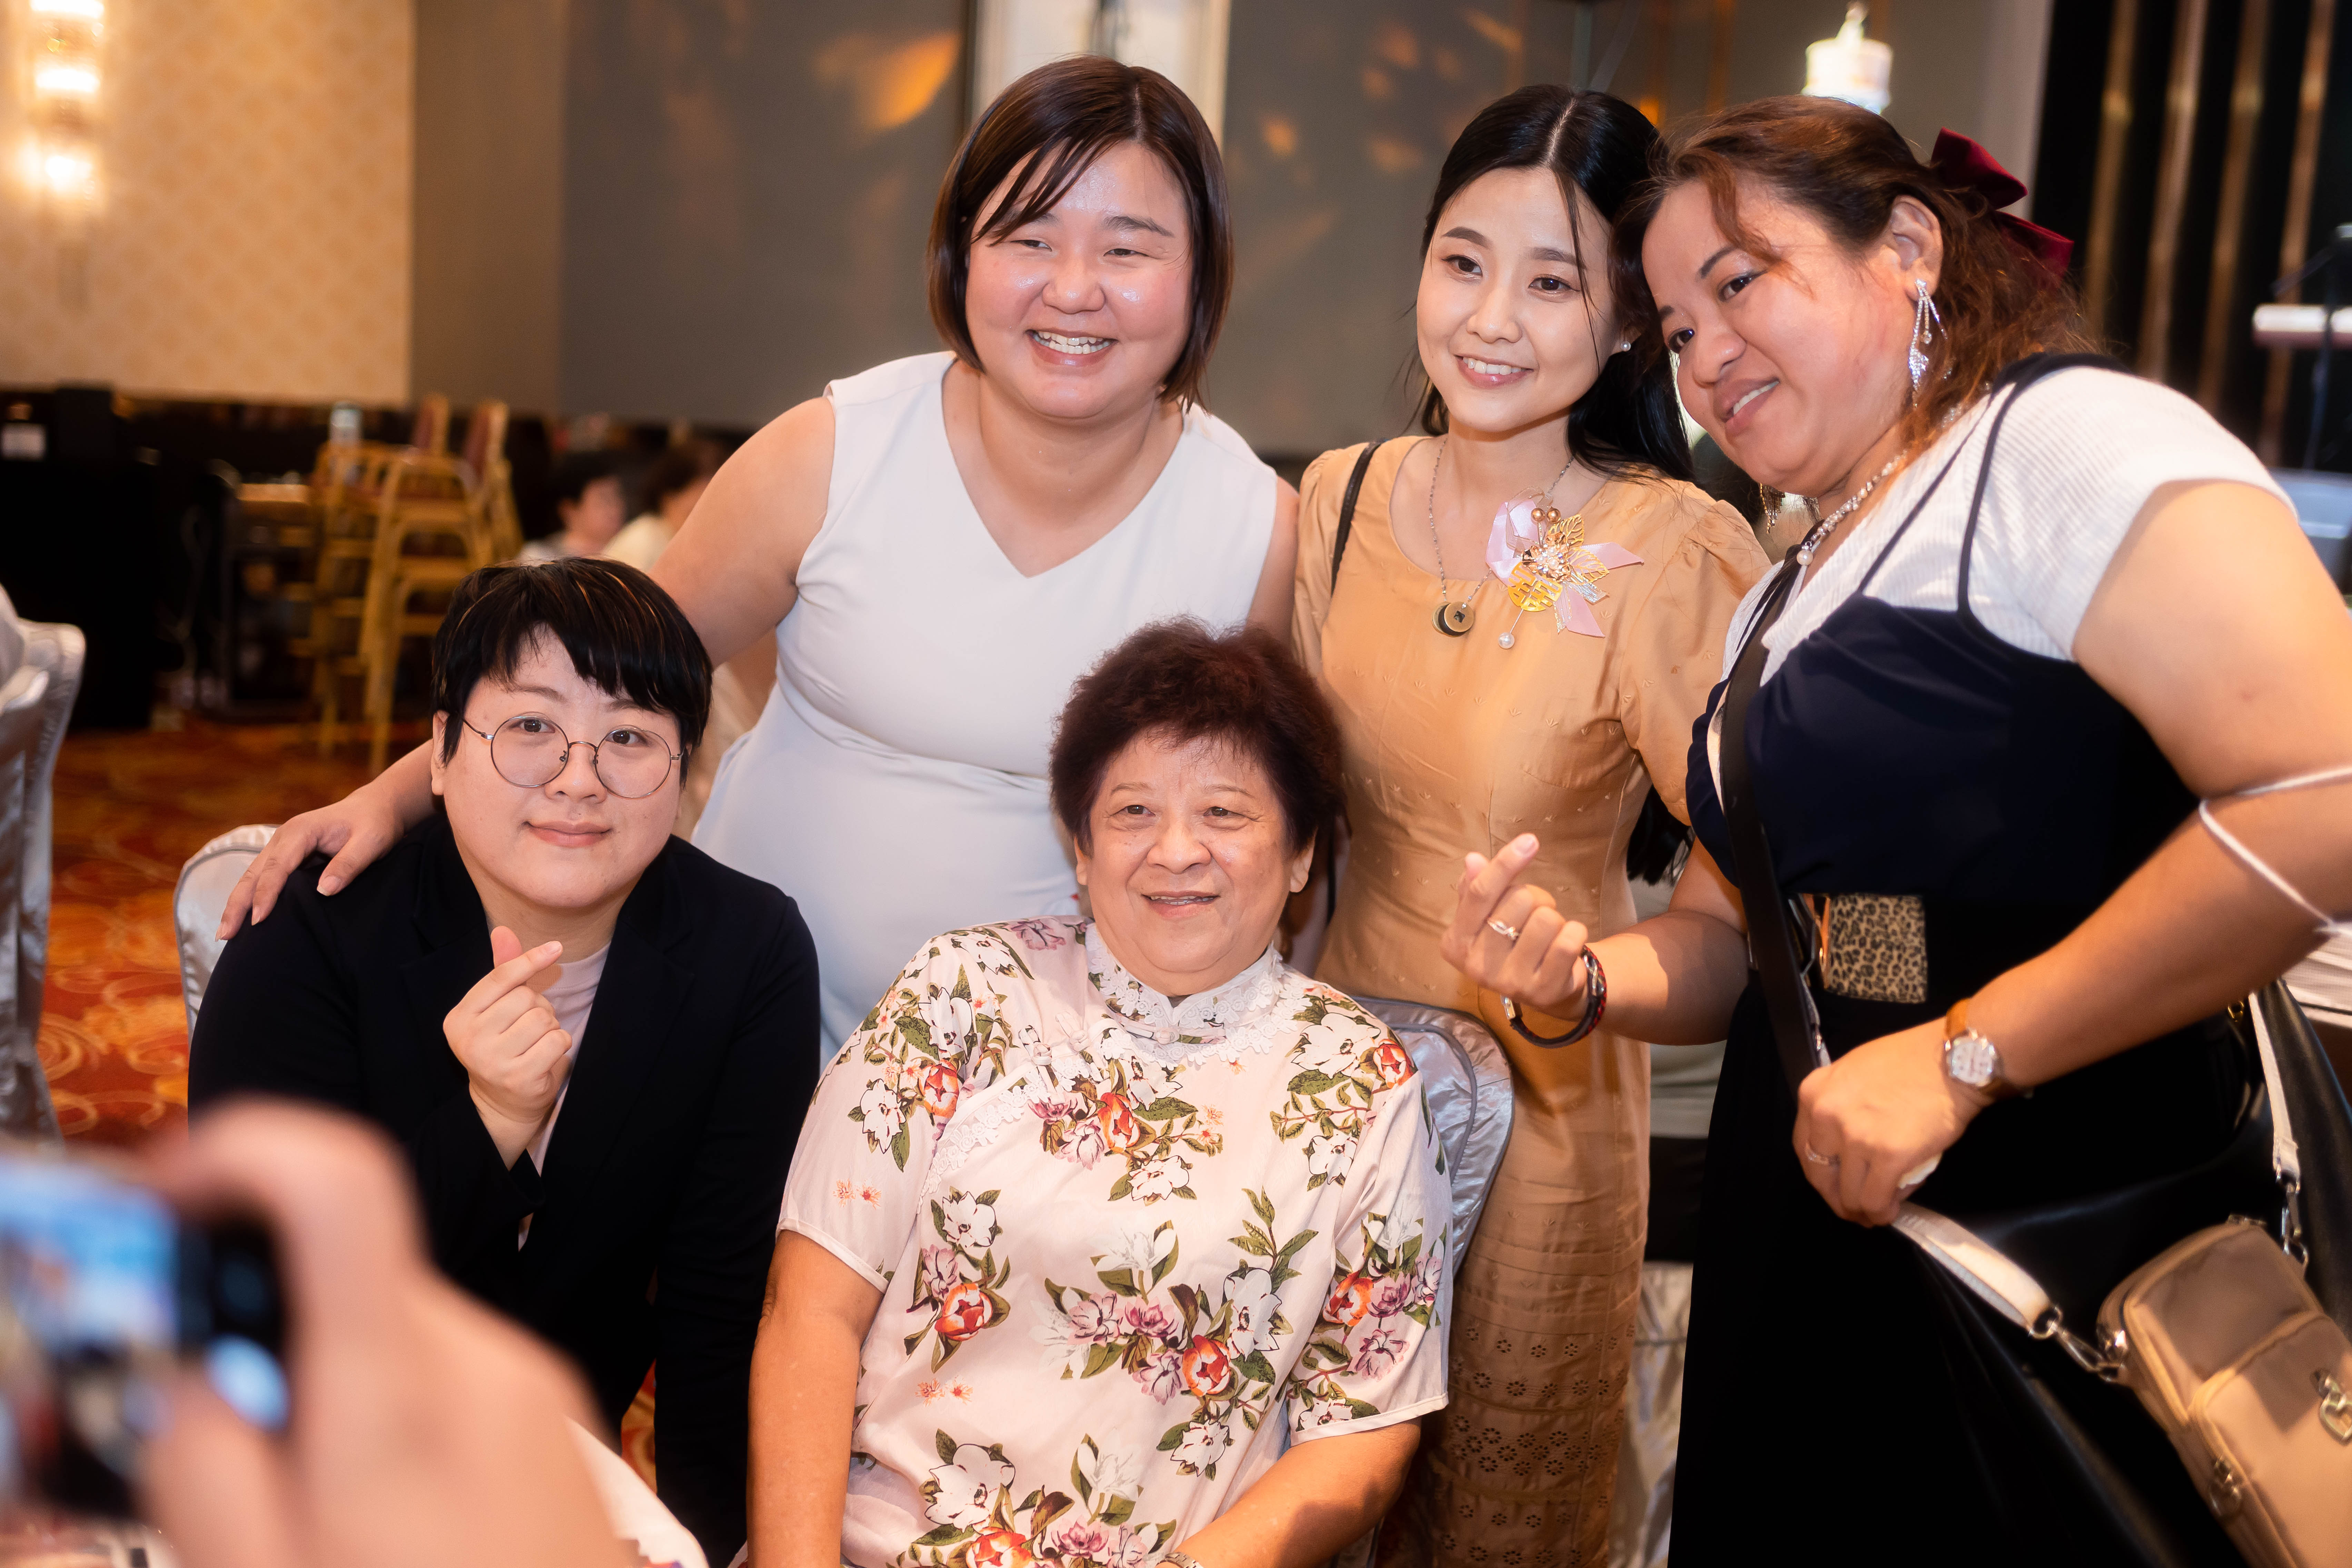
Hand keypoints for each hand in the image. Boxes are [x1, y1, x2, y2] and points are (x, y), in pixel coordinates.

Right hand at [142, 1102, 632, 1567]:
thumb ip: (206, 1467)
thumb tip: (184, 1378)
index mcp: (403, 1394)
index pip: (340, 1180)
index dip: (240, 1152)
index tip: (164, 1196)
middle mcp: (482, 1364)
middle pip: (344, 1265)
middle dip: (252, 1318)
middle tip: (190, 1417)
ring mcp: (530, 1391)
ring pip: (384, 1330)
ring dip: (311, 1381)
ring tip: (281, 1497)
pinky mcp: (551, 1425)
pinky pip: (440, 1379)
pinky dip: (375, 1415)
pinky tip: (358, 1511)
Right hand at [216, 786, 405, 936]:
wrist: (374, 809)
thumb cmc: (374, 825)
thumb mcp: (370, 843)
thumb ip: (348, 864)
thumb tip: (324, 890)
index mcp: (301, 831)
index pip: (277, 867)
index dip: (266, 894)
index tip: (259, 921)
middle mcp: (283, 838)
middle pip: (253, 873)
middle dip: (238, 904)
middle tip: (225, 935)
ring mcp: (281, 847)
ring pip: (252, 876)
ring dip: (237, 904)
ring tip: (226, 934)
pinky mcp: (285, 856)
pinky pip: (262, 878)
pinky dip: (250, 897)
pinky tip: (245, 919)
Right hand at [445, 926, 573, 1166]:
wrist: (502, 1103)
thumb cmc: (503, 1046)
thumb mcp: (496, 1009)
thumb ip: (502, 972)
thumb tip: (504, 930)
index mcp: (459, 1017)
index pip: (500, 978)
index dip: (530, 960)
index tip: (556, 947)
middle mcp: (469, 1038)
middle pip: (525, 997)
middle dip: (538, 1007)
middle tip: (528, 1028)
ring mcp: (492, 1060)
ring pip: (543, 1018)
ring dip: (550, 1026)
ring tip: (535, 1043)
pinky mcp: (518, 1077)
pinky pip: (557, 1040)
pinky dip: (560, 1044)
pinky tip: (545, 1056)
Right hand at [1438, 835, 1589, 1015]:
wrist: (1542, 986)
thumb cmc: (1511, 940)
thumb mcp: (1488, 914)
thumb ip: (1478, 887)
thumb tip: (1473, 859)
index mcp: (1456, 943)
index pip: (1480, 893)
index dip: (1505, 864)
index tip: (1530, 840)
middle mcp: (1477, 967)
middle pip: (1518, 900)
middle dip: (1535, 898)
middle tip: (1534, 914)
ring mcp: (1510, 983)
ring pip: (1546, 919)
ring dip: (1555, 918)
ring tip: (1547, 934)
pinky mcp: (1544, 991)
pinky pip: (1568, 941)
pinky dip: (1575, 932)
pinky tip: (1567, 943)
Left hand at [1792, 1019, 1990, 1225]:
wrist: (1952, 1061)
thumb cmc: (1910, 1062)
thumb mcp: (1853, 1073)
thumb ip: (1840, 1107)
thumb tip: (1843, 1148)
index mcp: (1814, 1093)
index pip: (1804, 1148)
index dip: (1821, 1175)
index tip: (1834, 1187)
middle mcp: (1826, 1115)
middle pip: (1820, 1176)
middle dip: (1837, 1199)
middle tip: (1854, 1209)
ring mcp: (1856, 1136)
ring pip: (1848, 1195)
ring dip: (1861, 1211)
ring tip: (1877, 1212)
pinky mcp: (1888, 1156)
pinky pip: (1874, 1200)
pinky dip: (1881, 1212)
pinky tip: (1890, 1211)